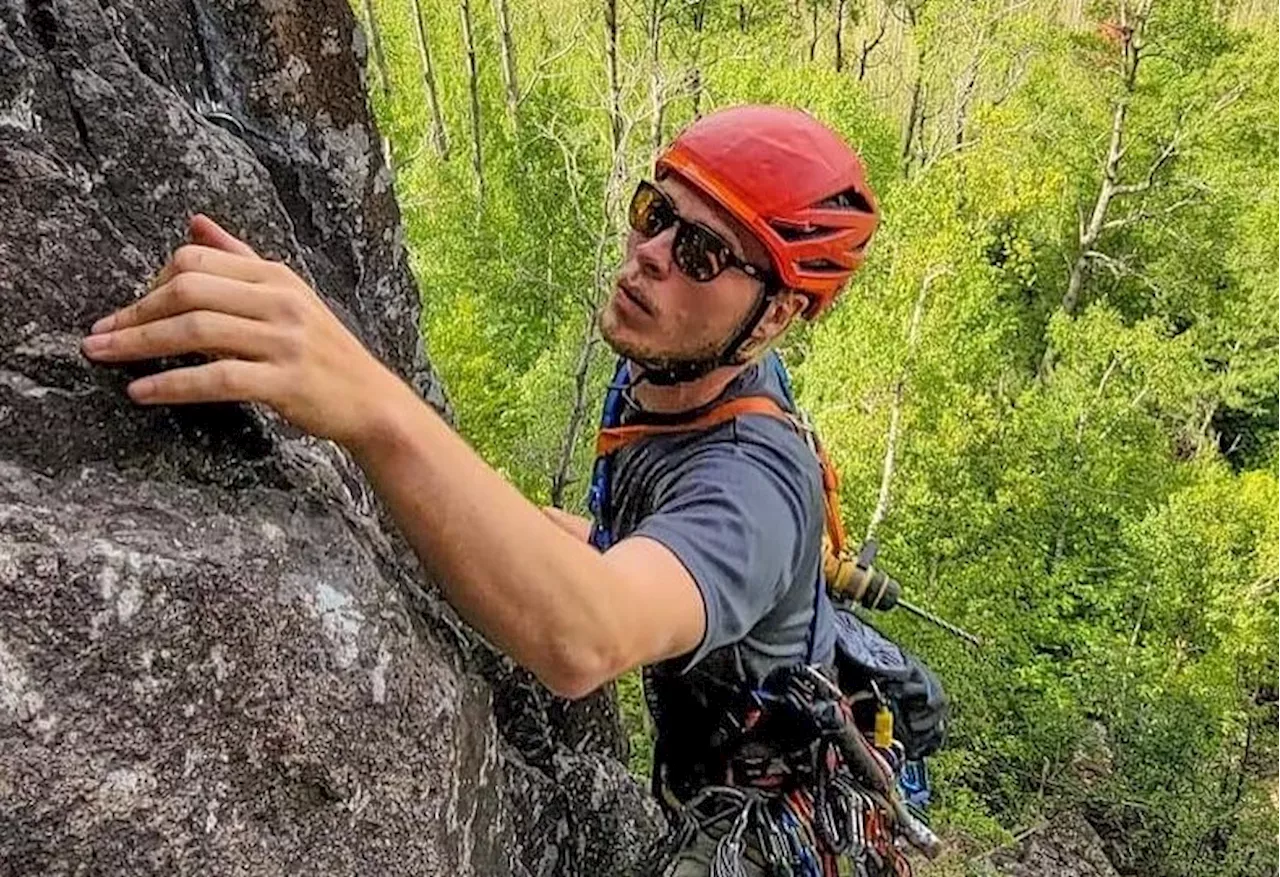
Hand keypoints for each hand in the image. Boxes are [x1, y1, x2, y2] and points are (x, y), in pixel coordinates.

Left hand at [82, 214, 408, 449]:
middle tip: (98, 335)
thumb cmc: (324, 353)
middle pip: (188, 290)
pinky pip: (217, 378)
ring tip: (102, 356)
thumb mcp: (289, 296)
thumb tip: (194, 220)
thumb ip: (240, 259)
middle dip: (134, 312)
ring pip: (197, 330)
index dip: (151, 282)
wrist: (372, 402)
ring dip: (139, 343)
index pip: (195, 260)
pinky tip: (141, 392)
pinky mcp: (285, 381)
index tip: (128, 310)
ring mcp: (284, 341)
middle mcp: (280, 301)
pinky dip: (172, 384)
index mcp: (276, 276)